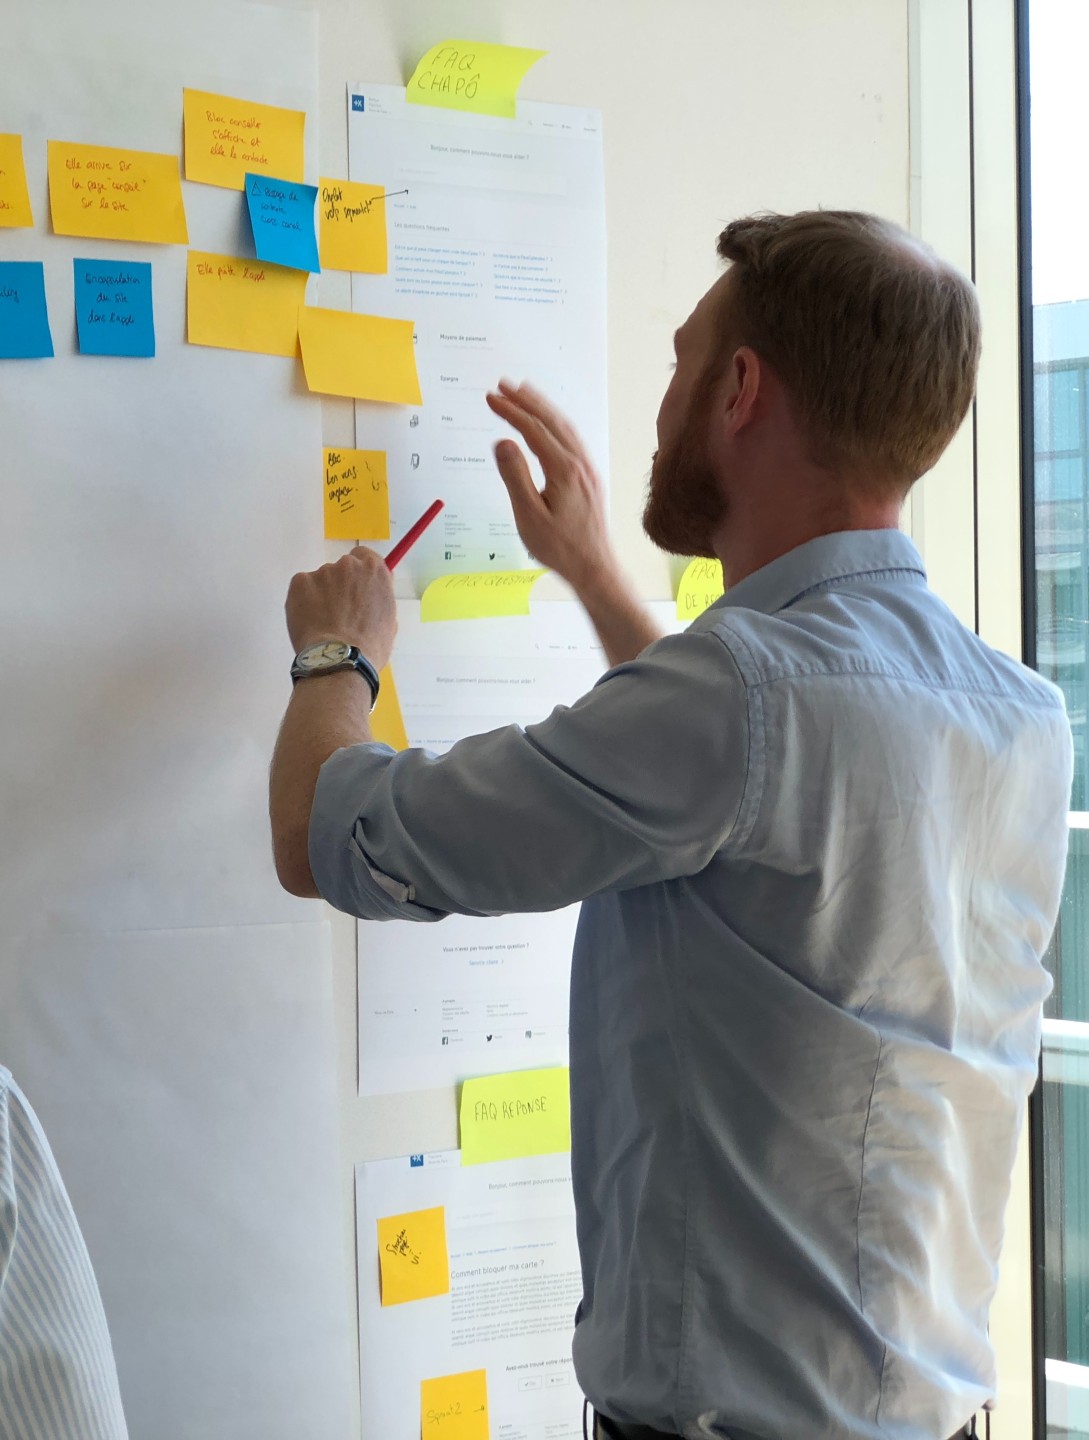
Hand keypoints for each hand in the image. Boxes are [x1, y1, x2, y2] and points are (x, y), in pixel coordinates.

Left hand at [285, 546, 396, 669]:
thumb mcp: (388, 619)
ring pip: (321, 581)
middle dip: (340, 586)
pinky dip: (304, 603)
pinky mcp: (299, 582)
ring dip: (321, 596)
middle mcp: (348, 565)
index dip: (359, 573)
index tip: (356, 587)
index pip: (364, 556)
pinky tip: (310, 623)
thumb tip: (370, 595)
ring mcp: (322, 572)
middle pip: (341, 569)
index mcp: (374, 571)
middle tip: (339, 612)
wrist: (340, 659)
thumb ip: (379, 598)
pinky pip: (302, 589)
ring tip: (323, 624)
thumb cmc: (370, 646)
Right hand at [485, 380, 614, 593]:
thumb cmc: (561, 548)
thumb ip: (515, 476)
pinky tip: (548, 423)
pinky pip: (572, 438)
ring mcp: (588, 468)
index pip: (533, 429)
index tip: (490, 398)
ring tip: (523, 392)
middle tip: (502, 384)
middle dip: (525, 399)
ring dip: (542, 406)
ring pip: (564, 426)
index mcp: (564, 470)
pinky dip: (556, 422)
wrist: (595, 567)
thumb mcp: (529, 516)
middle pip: (551, 420)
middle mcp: (580, 463)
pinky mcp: (589, 476)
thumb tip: (502, 442)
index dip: (510, 410)